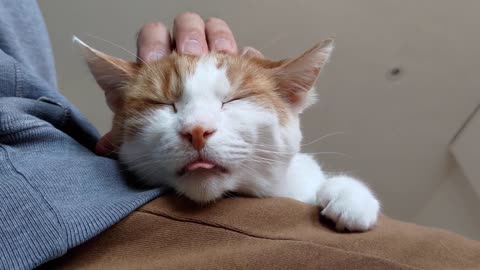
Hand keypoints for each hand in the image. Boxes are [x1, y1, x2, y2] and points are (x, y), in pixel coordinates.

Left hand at [95, 12, 249, 154]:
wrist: (214, 154)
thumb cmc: (175, 145)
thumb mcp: (147, 141)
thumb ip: (127, 134)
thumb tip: (101, 144)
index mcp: (161, 67)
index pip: (152, 38)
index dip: (153, 43)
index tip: (154, 60)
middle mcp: (188, 59)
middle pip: (185, 25)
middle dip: (188, 36)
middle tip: (191, 56)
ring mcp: (217, 63)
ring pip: (214, 29)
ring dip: (217, 38)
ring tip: (220, 57)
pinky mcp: (243, 73)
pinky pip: (247, 53)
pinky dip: (246, 56)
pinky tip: (244, 64)